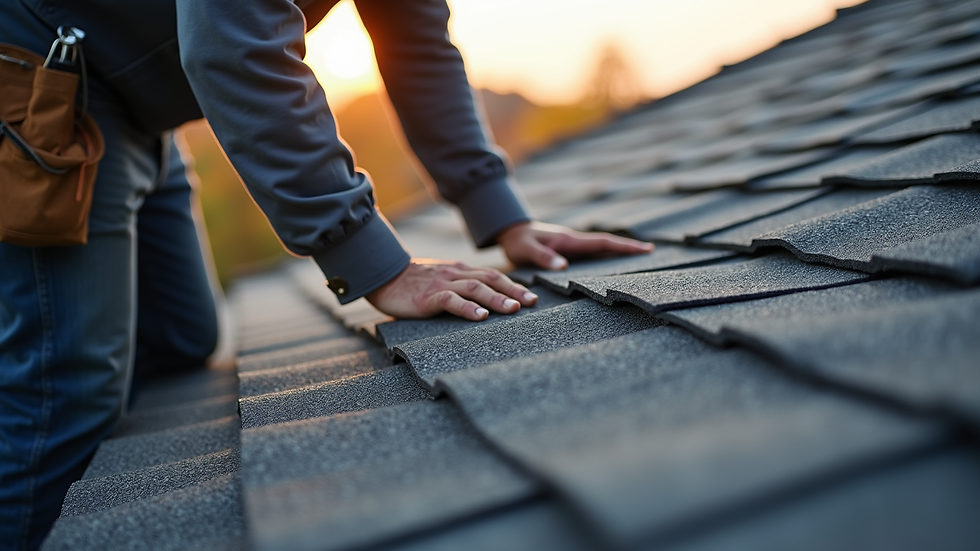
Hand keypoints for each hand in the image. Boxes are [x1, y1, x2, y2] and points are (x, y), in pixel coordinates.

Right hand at [366, 260, 537, 320]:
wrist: (383, 276)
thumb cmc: (413, 285)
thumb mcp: (442, 281)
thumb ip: (460, 288)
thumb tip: (483, 305)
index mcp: (460, 271)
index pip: (493, 275)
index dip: (514, 285)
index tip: (531, 296)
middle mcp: (456, 274)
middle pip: (491, 279)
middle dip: (514, 290)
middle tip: (532, 302)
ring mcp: (442, 284)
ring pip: (475, 288)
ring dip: (496, 299)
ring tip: (514, 309)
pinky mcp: (428, 296)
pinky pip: (451, 300)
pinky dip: (468, 308)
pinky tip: (480, 317)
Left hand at [497, 221, 653, 270]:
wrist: (510, 231)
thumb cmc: (518, 242)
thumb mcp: (527, 250)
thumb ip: (543, 257)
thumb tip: (563, 267)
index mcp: (570, 240)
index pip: (602, 242)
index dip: (623, 246)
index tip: (645, 248)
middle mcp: (575, 242)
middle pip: (607, 245)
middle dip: (628, 248)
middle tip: (651, 252)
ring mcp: (573, 246)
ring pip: (600, 249)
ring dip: (618, 252)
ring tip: (639, 260)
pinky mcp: (568, 251)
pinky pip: (591, 254)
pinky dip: (605, 257)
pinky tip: (611, 266)